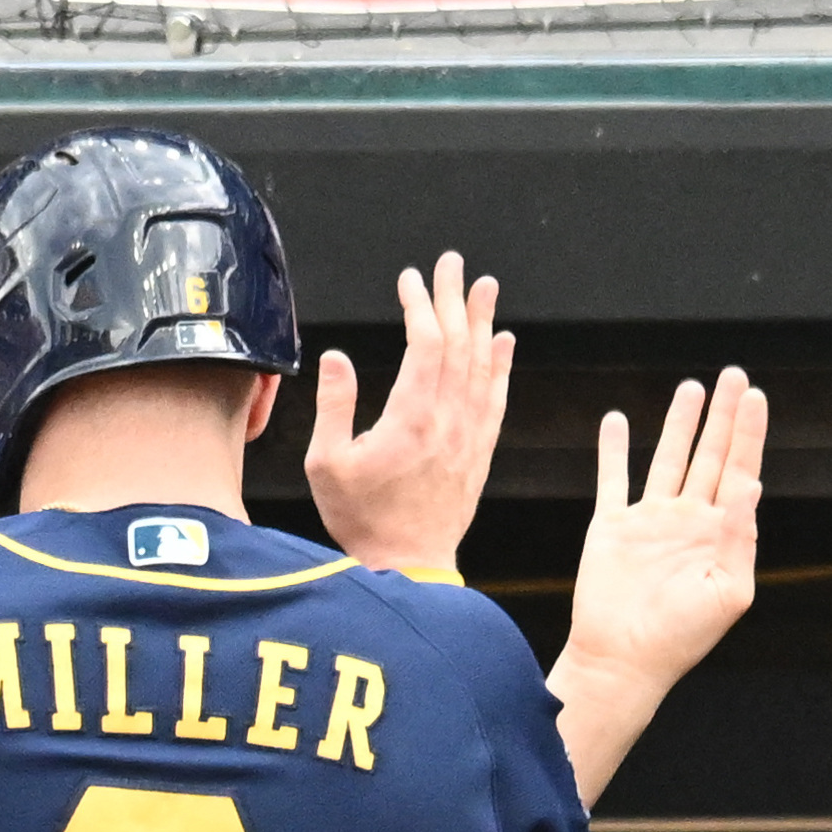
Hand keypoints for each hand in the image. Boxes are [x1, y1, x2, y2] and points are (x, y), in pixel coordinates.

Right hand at [304, 253, 512, 578]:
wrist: (408, 567)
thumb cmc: (361, 520)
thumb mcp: (327, 465)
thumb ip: (333, 407)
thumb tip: (336, 358)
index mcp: (411, 417)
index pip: (425, 342)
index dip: (420, 304)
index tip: (410, 279)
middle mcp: (448, 420)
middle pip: (459, 343)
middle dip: (454, 297)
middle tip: (453, 263)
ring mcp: (469, 435)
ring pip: (483, 365)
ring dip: (483, 321)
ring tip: (486, 286)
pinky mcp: (479, 453)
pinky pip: (496, 398)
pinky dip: (502, 366)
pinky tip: (504, 342)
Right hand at [562, 369, 768, 699]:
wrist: (624, 661)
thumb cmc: (682, 638)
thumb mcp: (728, 593)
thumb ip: (741, 539)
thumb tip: (752, 486)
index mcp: (721, 534)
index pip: (740, 470)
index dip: (749, 432)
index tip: (755, 395)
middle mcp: (688, 521)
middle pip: (710, 455)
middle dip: (723, 416)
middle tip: (733, 375)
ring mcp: (650, 521)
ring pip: (667, 459)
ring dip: (679, 424)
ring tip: (692, 387)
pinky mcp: (612, 527)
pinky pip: (613, 479)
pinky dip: (613, 450)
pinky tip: (616, 420)